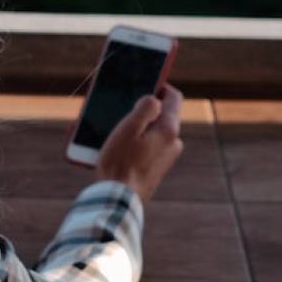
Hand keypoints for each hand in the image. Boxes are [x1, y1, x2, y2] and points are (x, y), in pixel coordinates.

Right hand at [95, 84, 183, 204]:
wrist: (118, 200)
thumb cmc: (120, 162)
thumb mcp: (128, 128)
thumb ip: (144, 108)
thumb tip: (153, 98)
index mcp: (168, 129)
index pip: (173, 97)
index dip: (158, 84)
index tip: (142, 81)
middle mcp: (172, 142)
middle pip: (159, 114)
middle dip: (139, 109)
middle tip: (118, 108)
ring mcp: (165, 157)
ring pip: (150, 131)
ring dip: (132, 127)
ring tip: (107, 129)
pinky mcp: (155, 168)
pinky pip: (145, 146)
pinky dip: (130, 142)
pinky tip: (110, 147)